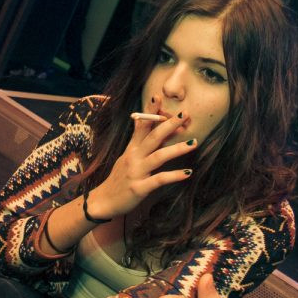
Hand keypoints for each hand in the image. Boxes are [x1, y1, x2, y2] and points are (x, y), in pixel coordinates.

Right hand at [88, 95, 195, 219]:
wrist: (103, 201)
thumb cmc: (119, 178)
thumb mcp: (126, 156)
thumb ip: (138, 140)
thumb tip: (146, 122)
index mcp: (131, 149)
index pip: (141, 125)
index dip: (149, 111)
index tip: (159, 96)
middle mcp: (133, 157)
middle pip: (152, 137)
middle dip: (169, 125)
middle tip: (185, 115)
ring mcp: (136, 172)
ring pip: (158, 157)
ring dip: (177, 149)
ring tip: (194, 143)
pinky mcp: (139, 188)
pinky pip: (159, 180)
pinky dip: (174, 176)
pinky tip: (188, 173)